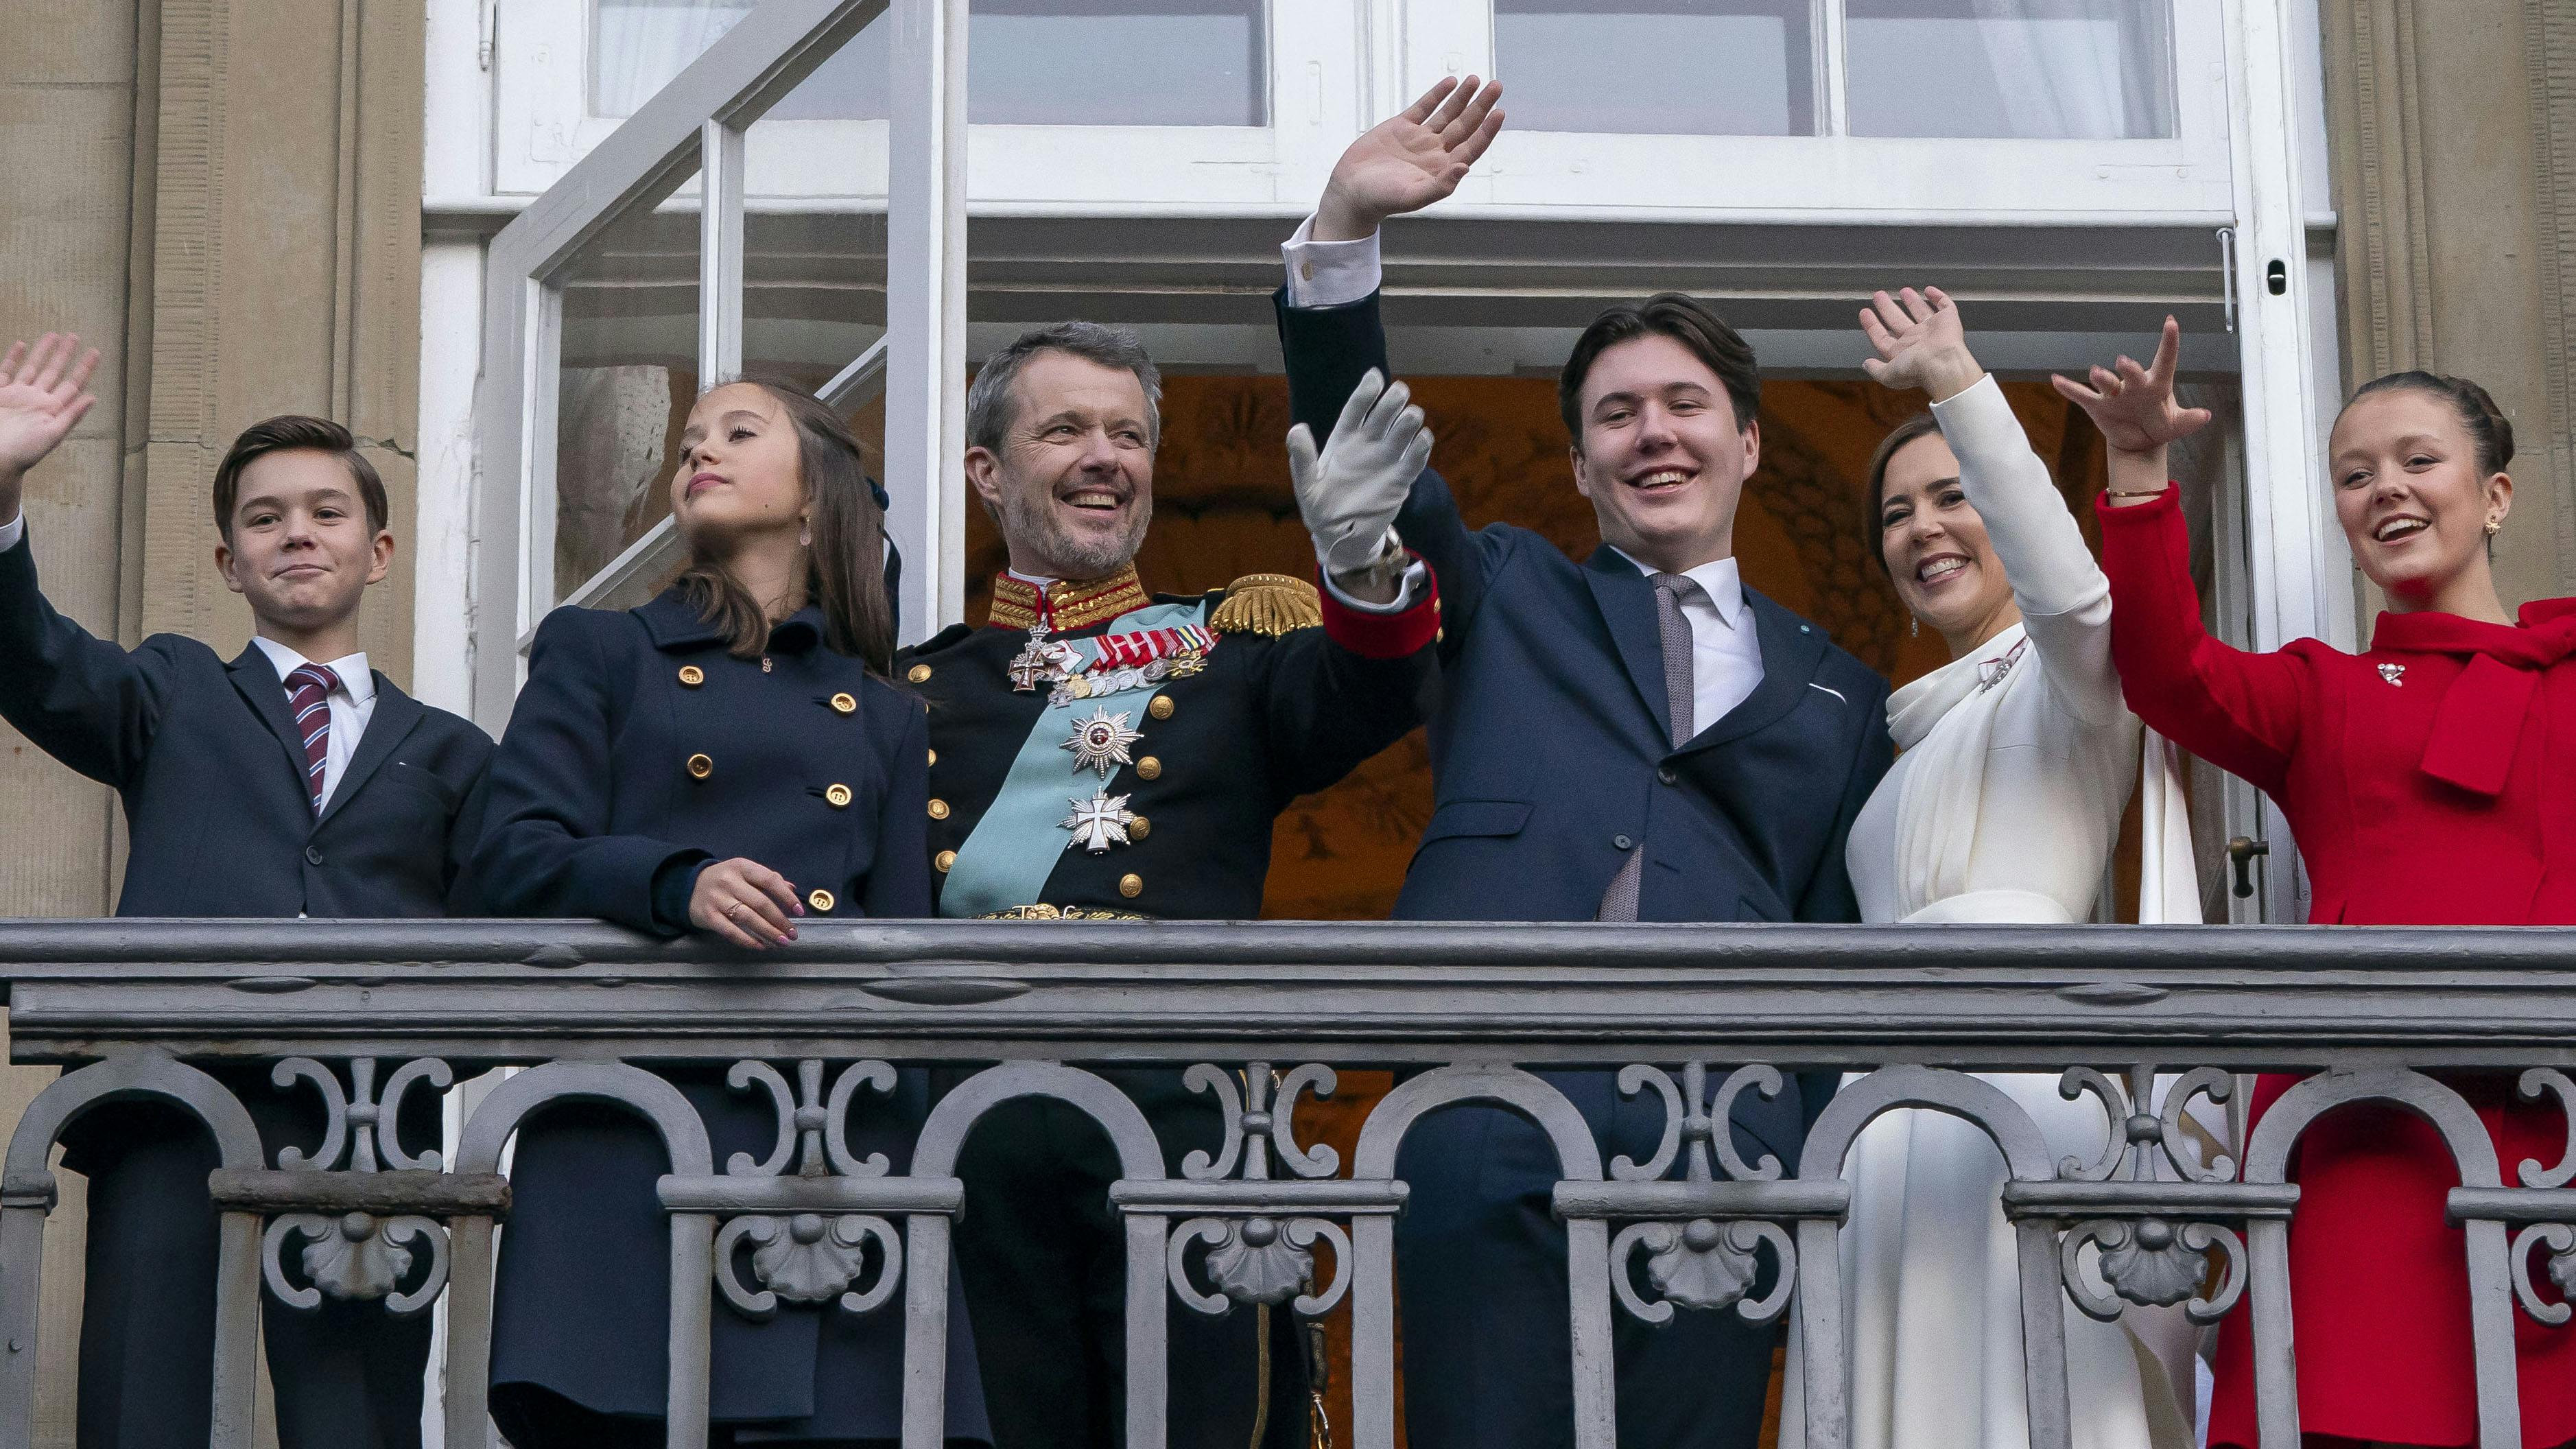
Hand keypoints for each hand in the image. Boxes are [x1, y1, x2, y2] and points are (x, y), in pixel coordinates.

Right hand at [0, 334, 101, 521]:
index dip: (84, 367)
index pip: (73, 383)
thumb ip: (71, 415)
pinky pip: (6, 371)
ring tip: (53, 335)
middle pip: (55, 371)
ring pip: (33, 367)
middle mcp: (37, 399)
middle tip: (74, 336)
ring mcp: (18, 395)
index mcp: (53, 408)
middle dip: (64, 354)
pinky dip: (13, 357)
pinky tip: (20, 344)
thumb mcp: (53, 434)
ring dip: (42, 352)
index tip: (95, 352)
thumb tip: (92, 398)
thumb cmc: (25, 451)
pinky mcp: (0, 394)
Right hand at [688, 857, 803, 948]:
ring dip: (768, 932)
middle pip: (760, 902)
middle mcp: (729, 881)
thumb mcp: (745, 873)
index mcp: (741, 866)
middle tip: (793, 934)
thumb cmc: (726, 881)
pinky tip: (761, 946)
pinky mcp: (708, 916)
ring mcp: (717, 899)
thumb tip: (792, 889)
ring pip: (748, 918)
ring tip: (782, 942)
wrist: (689, 887)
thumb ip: (768, 879)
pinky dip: (748, 941)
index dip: (786, 896)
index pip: (769, 880)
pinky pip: (731, 932)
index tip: (799, 910)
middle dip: (780, 920)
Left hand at [1287, 369, 1432, 595]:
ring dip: (1409, 421)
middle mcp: (1368, 444)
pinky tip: (1423, 438)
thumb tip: (1296, 429)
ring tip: (1411, 416)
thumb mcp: (1306, 486)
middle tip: (1399, 392)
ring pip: (1402, 431)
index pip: (1357, 408)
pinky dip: (1421, 448)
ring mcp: (1386, 460)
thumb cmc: (1319, 507)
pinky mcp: (1400, 480)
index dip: (1366, 391)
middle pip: (1384, 414)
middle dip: (1392, 401)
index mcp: (1344, 439)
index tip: (1375, 377)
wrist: (1339, 536)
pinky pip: (1414, 460)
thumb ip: (1303, 459)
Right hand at [1315, 77, 1504, 241]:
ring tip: (1476, 80)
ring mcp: (1419, 138)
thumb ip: (1441, 185)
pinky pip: (1424, 106)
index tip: (1499, 112)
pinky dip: (1437, 94)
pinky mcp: (1401, 127)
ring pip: (1448, 113)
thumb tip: (1464, 167)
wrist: (1349, 191)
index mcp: (1442, 169)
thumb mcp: (1412, 196)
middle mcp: (1435, 152)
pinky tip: (1450, 82)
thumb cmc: (1380, 200)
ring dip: (1463, 97)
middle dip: (1481, 106)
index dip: (1487, 130)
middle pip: (1465, 125)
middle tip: (1496, 86)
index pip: (1472, 146)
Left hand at [1859, 287, 1983, 402]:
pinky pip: (1944, 305)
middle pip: (1898, 321)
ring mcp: (1933, 330)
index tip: (1865, 313)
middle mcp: (1917, 341)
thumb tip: (1866, 365)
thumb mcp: (1888, 374)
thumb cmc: (1918, 369)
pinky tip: (1929, 290)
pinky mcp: (1949, 320)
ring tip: (1902, 291)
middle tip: (1879, 296)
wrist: (1943, 363)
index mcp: (1902, 352)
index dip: (1872, 325)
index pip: (1883, 337)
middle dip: (1887, 308)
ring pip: (1919, 311)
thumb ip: (1876, 369)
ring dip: (1911, 301)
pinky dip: (1938, 297)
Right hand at [2050, 317, 2212, 453]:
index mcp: (2157, 385)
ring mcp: (2114, 393)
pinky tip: (2056, 380)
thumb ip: (2189, 420)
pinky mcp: (2097, 406)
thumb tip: (2205, 416)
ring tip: (2095, 373)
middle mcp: (2134, 384)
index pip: (2165, 360)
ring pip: (2105, 382)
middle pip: (2132, 373)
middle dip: (2128, 368)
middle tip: (2124, 362)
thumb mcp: (2176, 425)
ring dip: (2100, 378)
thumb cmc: (2160, 425)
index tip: (2171, 322)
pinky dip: (2069, 388)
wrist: (2139, 440)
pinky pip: (2081, 395)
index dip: (2169, 342)